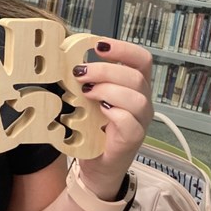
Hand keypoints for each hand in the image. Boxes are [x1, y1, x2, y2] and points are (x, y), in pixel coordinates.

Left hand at [70, 38, 152, 198]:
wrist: (95, 165)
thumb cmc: (92, 128)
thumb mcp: (88, 99)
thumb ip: (86, 80)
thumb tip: (69, 60)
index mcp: (133, 87)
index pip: (141, 60)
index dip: (123, 49)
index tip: (98, 45)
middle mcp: (142, 102)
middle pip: (136, 76)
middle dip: (105, 70)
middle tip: (80, 73)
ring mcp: (140, 122)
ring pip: (136, 98)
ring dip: (108, 90)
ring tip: (86, 92)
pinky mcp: (132, 140)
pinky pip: (130, 122)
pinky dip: (114, 113)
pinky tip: (99, 111)